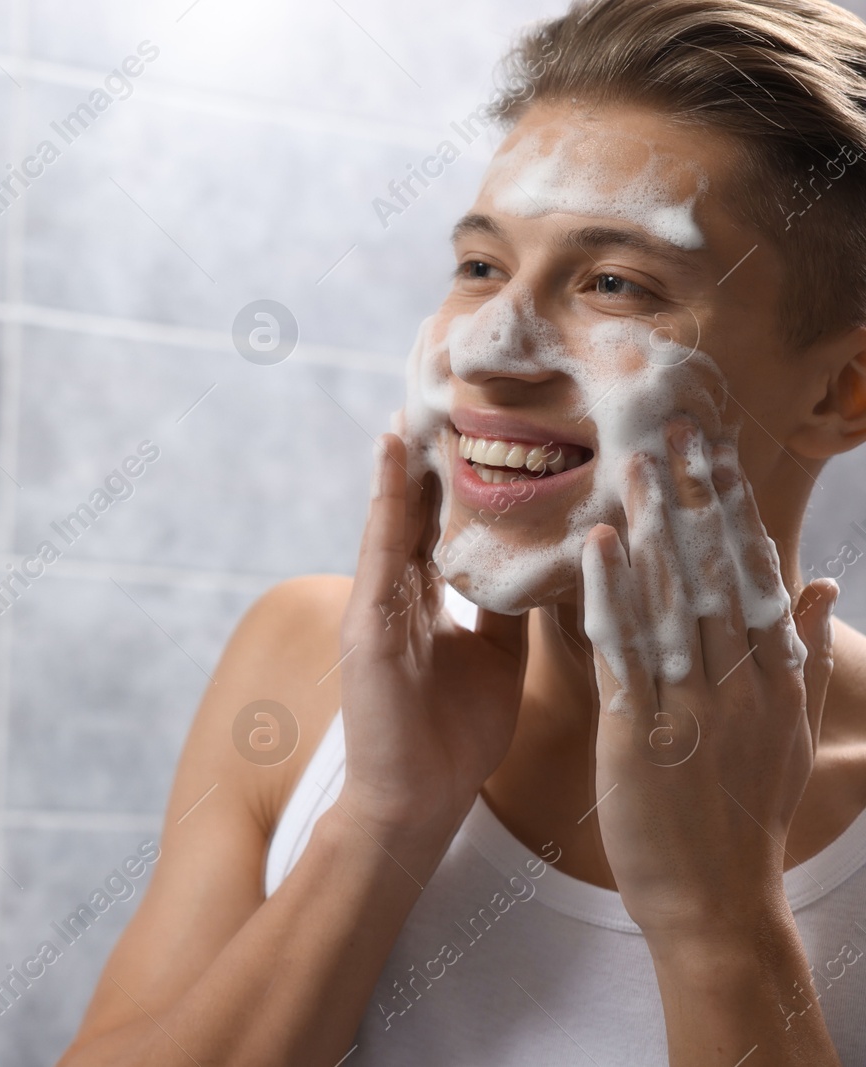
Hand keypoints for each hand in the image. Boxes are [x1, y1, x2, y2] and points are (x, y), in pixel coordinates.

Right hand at [337, 434, 529, 838]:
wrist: (416, 803)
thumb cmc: (453, 741)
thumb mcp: (495, 660)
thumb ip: (504, 609)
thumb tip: (536, 562)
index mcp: (423, 606)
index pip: (439, 527)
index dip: (456, 478)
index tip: (478, 424)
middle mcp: (395, 596)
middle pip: (413, 510)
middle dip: (429, 456)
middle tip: (446, 392)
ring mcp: (375, 605)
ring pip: (394, 516)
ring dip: (404, 459)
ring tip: (417, 398)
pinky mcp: (367, 621)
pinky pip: (380, 546)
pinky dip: (387, 496)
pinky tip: (395, 449)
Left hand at [581, 421, 835, 938]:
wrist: (717, 901)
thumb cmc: (745, 817)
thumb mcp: (792, 732)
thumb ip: (803, 655)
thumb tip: (820, 584)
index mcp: (776, 678)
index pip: (756, 575)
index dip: (733, 510)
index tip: (716, 453)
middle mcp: (740, 681)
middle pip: (717, 572)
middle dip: (695, 498)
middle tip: (674, 429)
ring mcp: (692, 704)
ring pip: (672, 598)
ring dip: (651, 528)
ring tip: (633, 465)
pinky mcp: (642, 731)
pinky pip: (623, 650)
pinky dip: (610, 593)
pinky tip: (596, 544)